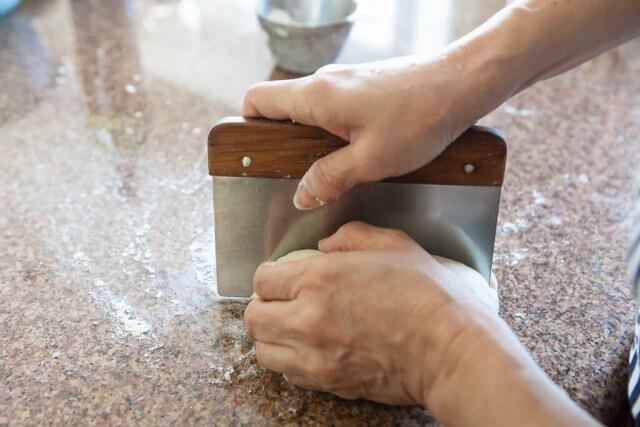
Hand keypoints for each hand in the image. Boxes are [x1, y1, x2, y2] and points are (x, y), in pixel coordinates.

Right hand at [242, 56, 484, 209]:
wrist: (461, 83)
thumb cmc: (420, 117)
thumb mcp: (371, 160)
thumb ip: (329, 178)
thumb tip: (302, 196)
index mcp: (316, 96)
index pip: (257, 100)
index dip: (249, 126)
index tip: (258, 155)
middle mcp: (325, 82)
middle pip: (282, 108)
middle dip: (285, 143)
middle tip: (303, 174)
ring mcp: (346, 81)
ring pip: (311, 110)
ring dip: (315, 140)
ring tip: (338, 168)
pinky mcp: (365, 85)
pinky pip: (335, 108)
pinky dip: (336, 131)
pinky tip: (362, 152)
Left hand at [244, 222, 597, 425]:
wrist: (450, 350)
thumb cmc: (427, 295)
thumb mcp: (392, 244)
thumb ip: (350, 235)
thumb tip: (325, 245)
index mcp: (319, 278)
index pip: (262, 279)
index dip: (271, 276)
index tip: (283, 277)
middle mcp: (307, 318)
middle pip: (254, 317)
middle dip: (264, 305)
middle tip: (282, 301)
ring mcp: (315, 356)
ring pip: (263, 350)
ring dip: (272, 336)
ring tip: (292, 327)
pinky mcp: (328, 382)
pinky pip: (288, 374)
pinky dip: (290, 360)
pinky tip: (311, 348)